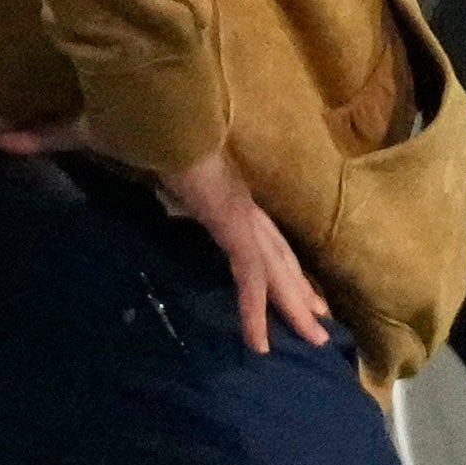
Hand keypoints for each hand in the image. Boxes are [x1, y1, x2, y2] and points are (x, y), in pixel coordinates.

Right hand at [157, 144, 332, 355]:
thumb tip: (143, 178)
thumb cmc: (160, 138)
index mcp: (234, 200)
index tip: (301, 291)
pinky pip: (250, 279)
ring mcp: (244, 219)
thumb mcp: (164, 170)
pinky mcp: (234, 229)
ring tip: (314, 339)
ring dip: (295, 309)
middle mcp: (246, 211)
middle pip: (282, 261)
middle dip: (301, 294)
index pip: (268, 240)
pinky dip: (254, 313)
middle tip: (321, 326)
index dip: (285, 268)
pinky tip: (258, 344)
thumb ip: (165, 180)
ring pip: (277, 275)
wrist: (168, 120)